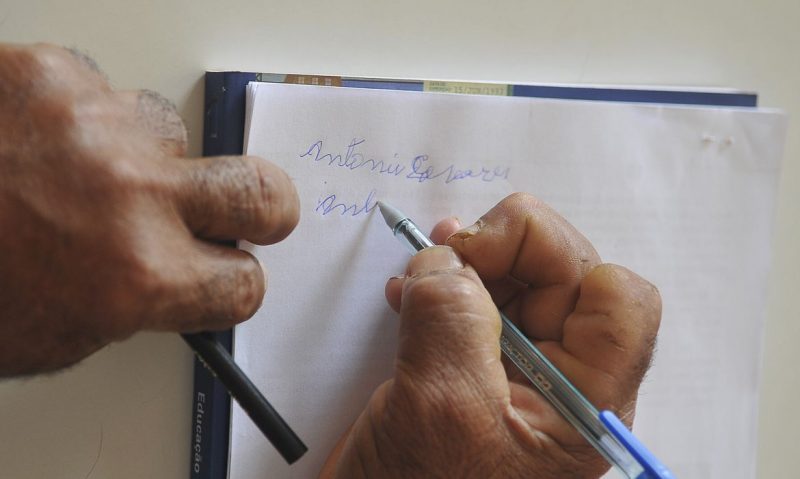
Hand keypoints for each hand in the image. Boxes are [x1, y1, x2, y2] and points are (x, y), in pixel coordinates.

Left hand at [0, 44, 298, 375]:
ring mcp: (95, 125)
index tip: (226, 274)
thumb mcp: (60, 332)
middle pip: (262, 192)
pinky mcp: (49, 73)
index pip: (244, 282)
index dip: (235, 283)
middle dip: (266, 209)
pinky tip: (37, 140)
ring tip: (80, 171)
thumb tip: (184, 277)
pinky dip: (80, 117)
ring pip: (169, 131)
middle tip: (249, 212)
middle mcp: (130, 196)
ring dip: (141, 155)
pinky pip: (101, 91)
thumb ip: (143, 302)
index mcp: (134, 277)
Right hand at [321, 193, 660, 477]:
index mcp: (584, 400)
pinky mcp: (475, 368)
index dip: (559, 259)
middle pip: (563, 272)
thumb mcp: (442, 408)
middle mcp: (562, 380)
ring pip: (515, 279)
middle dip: (503, 247)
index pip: (618, 299)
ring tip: (422, 268)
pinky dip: (442, 283)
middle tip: (446, 254)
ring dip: (469, 259)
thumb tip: (445, 260)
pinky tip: (407, 293)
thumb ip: (451, 321)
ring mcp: (517, 372)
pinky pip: (474, 302)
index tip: (485, 258)